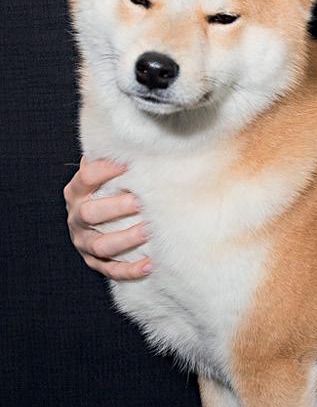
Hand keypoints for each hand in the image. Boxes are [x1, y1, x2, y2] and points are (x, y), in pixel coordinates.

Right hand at [63, 155, 150, 280]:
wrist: (94, 221)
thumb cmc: (107, 190)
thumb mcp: (103, 173)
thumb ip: (111, 158)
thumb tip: (134, 136)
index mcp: (77, 192)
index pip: (86, 178)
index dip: (106, 169)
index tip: (129, 164)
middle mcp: (76, 217)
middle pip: (89, 213)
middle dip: (116, 207)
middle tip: (141, 200)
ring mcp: (83, 242)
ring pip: (101, 245)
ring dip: (125, 239)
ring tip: (148, 230)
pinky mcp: (95, 262)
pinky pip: (111, 270)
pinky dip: (130, 269)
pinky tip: (150, 264)